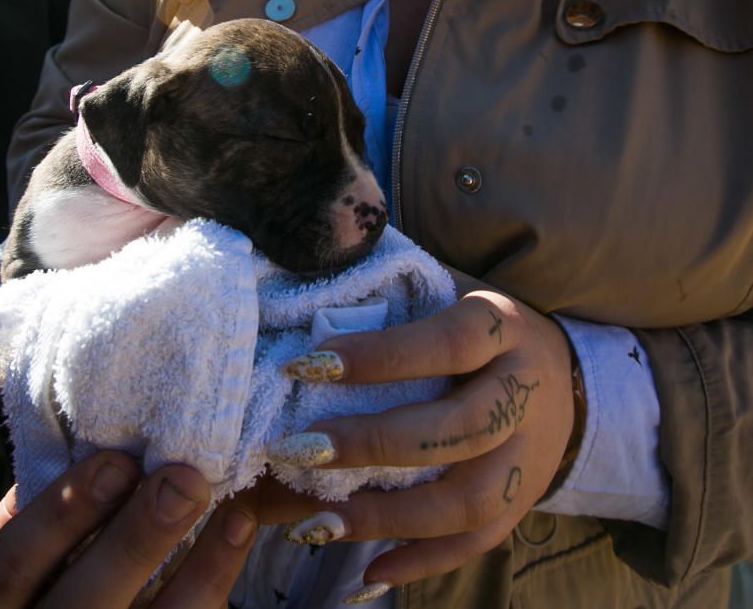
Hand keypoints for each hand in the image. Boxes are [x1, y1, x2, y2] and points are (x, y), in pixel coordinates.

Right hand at [0, 450, 256, 608]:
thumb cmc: (21, 586)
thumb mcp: (5, 552)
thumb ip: (33, 507)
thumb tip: (90, 440)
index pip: (12, 564)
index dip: (64, 512)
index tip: (119, 461)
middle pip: (82, 603)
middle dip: (136, 539)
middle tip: (184, 479)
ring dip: (199, 570)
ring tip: (233, 514)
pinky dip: (214, 587)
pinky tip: (237, 538)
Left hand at [261, 271, 575, 599]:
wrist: (564, 374)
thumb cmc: (477, 329)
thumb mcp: (447, 293)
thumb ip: (392, 301)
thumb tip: (308, 315)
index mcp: (502, 328)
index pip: (444, 344)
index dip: (378, 356)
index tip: (309, 366)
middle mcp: (525, 392)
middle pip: (458, 429)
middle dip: (373, 444)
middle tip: (300, 449)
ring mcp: (529, 454)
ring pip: (468, 500)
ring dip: (388, 517)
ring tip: (317, 523)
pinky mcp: (523, 500)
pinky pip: (477, 541)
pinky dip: (422, 560)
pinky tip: (367, 570)